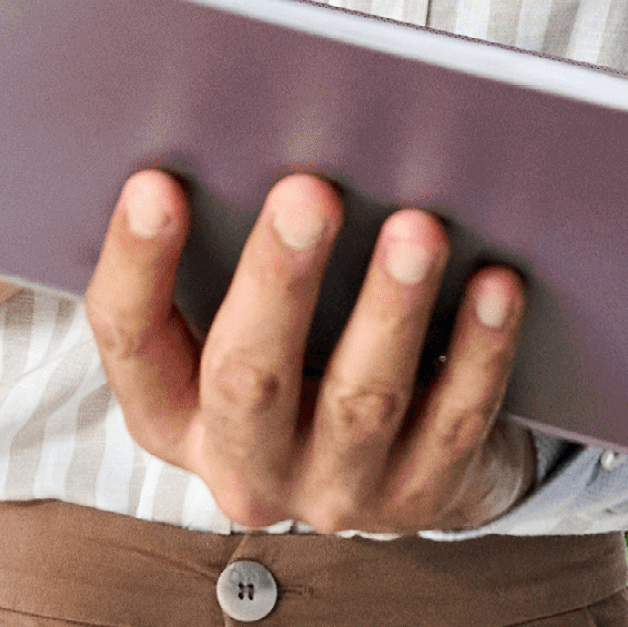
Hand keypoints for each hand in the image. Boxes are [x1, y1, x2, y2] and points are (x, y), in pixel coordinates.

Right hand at [83, 169, 535, 533]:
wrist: (391, 467)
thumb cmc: (299, 352)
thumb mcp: (240, 317)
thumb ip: (227, 249)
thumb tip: (251, 129)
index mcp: (170, 412)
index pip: (131, 340)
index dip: (138, 264)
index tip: (154, 183)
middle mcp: (242, 466)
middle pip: (246, 375)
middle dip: (277, 279)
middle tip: (307, 192)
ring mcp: (334, 491)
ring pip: (359, 401)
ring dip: (389, 308)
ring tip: (418, 228)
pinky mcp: (420, 497)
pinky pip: (454, 419)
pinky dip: (478, 348)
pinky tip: (496, 284)